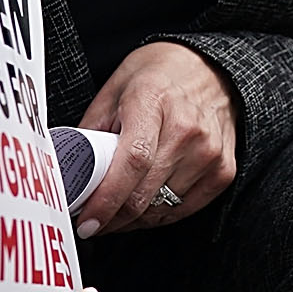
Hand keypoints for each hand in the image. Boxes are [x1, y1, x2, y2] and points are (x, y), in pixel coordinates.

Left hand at [77, 42, 237, 234]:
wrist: (211, 69)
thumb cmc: (159, 77)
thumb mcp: (115, 90)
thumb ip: (91, 132)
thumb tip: (69, 174)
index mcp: (153, 103)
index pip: (132, 161)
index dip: (106, 199)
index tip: (87, 222)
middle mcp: (187, 129)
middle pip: (144, 194)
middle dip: (111, 217)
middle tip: (93, 219)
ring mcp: (209, 152)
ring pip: (161, 209)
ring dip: (133, 218)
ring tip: (117, 207)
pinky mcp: (224, 171)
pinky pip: (183, 210)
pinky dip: (158, 214)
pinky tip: (145, 204)